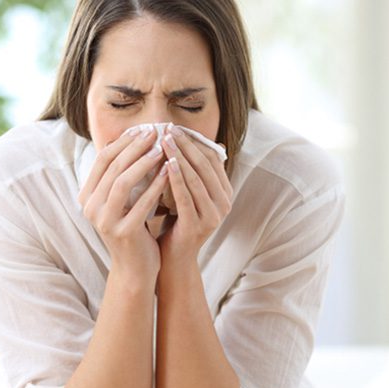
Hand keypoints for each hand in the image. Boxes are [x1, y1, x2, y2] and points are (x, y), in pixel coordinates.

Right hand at [78, 127, 169, 281]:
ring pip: (122, 182)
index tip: (143, 128)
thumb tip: (134, 138)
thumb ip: (122, 175)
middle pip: (112, 167)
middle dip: (135, 147)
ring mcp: (104, 221)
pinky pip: (140, 203)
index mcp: (88, 196)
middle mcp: (91, 208)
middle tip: (155, 131)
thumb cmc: (133, 229)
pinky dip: (155, 185)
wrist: (135, 268)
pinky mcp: (122, 233)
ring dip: (143, 162)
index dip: (123, 141)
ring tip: (162, 148)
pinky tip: (170, 172)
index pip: (103, 160)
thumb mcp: (123, 201)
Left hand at [158, 125, 232, 264]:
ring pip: (196, 179)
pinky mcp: (198, 225)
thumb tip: (199, 140)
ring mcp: (213, 216)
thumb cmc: (176, 221)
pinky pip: (186, 197)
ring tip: (164, 140)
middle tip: (169, 128)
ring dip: (179, 157)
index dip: (194, 141)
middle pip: (205, 166)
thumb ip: (193, 172)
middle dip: (186, 145)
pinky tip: (165, 164)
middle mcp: (224, 204)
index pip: (212, 159)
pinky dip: (176, 178)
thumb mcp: (188, 193)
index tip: (175, 127)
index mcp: (224, 193)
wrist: (172, 258)